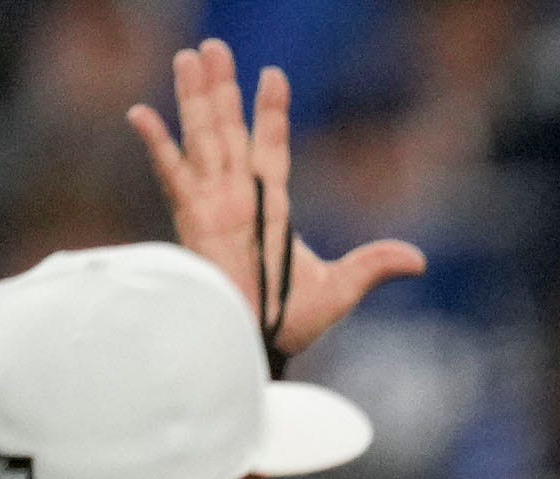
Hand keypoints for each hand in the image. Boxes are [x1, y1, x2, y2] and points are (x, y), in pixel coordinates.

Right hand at [128, 39, 424, 358]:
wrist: (259, 350)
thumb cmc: (291, 323)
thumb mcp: (341, 289)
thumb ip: (372, 266)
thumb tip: (419, 261)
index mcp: (272, 204)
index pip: (272, 146)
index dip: (271, 112)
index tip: (273, 76)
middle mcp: (239, 197)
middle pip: (230, 130)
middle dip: (222, 89)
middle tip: (213, 47)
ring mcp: (213, 205)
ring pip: (203, 140)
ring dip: (194, 100)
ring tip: (188, 58)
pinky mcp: (191, 221)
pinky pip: (172, 176)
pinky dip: (157, 145)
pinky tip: (141, 113)